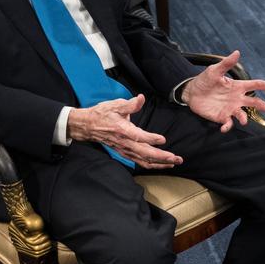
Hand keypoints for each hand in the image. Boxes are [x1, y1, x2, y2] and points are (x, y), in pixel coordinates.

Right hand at [67, 94, 182, 167]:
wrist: (88, 126)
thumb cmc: (102, 114)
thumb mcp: (115, 105)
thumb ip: (130, 104)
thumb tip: (141, 98)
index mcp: (122, 130)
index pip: (138, 136)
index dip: (150, 139)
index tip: (163, 139)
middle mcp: (124, 143)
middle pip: (144, 153)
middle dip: (161, 157)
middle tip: (176, 158)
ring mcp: (125, 149)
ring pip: (143, 160)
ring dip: (160, 163)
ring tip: (174, 162)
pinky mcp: (125, 152)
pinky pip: (140, 162)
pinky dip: (152, 164)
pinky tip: (163, 164)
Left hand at [181, 50, 264, 131]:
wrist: (192, 92)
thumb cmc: (205, 80)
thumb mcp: (215, 70)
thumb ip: (226, 63)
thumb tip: (237, 52)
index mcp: (237, 86)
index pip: (253, 85)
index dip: (262, 85)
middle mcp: (237, 98)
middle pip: (252, 102)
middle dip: (260, 105)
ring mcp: (230, 108)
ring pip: (242, 115)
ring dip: (244, 118)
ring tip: (243, 121)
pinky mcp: (222, 117)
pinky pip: (228, 123)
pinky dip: (227, 127)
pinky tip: (224, 127)